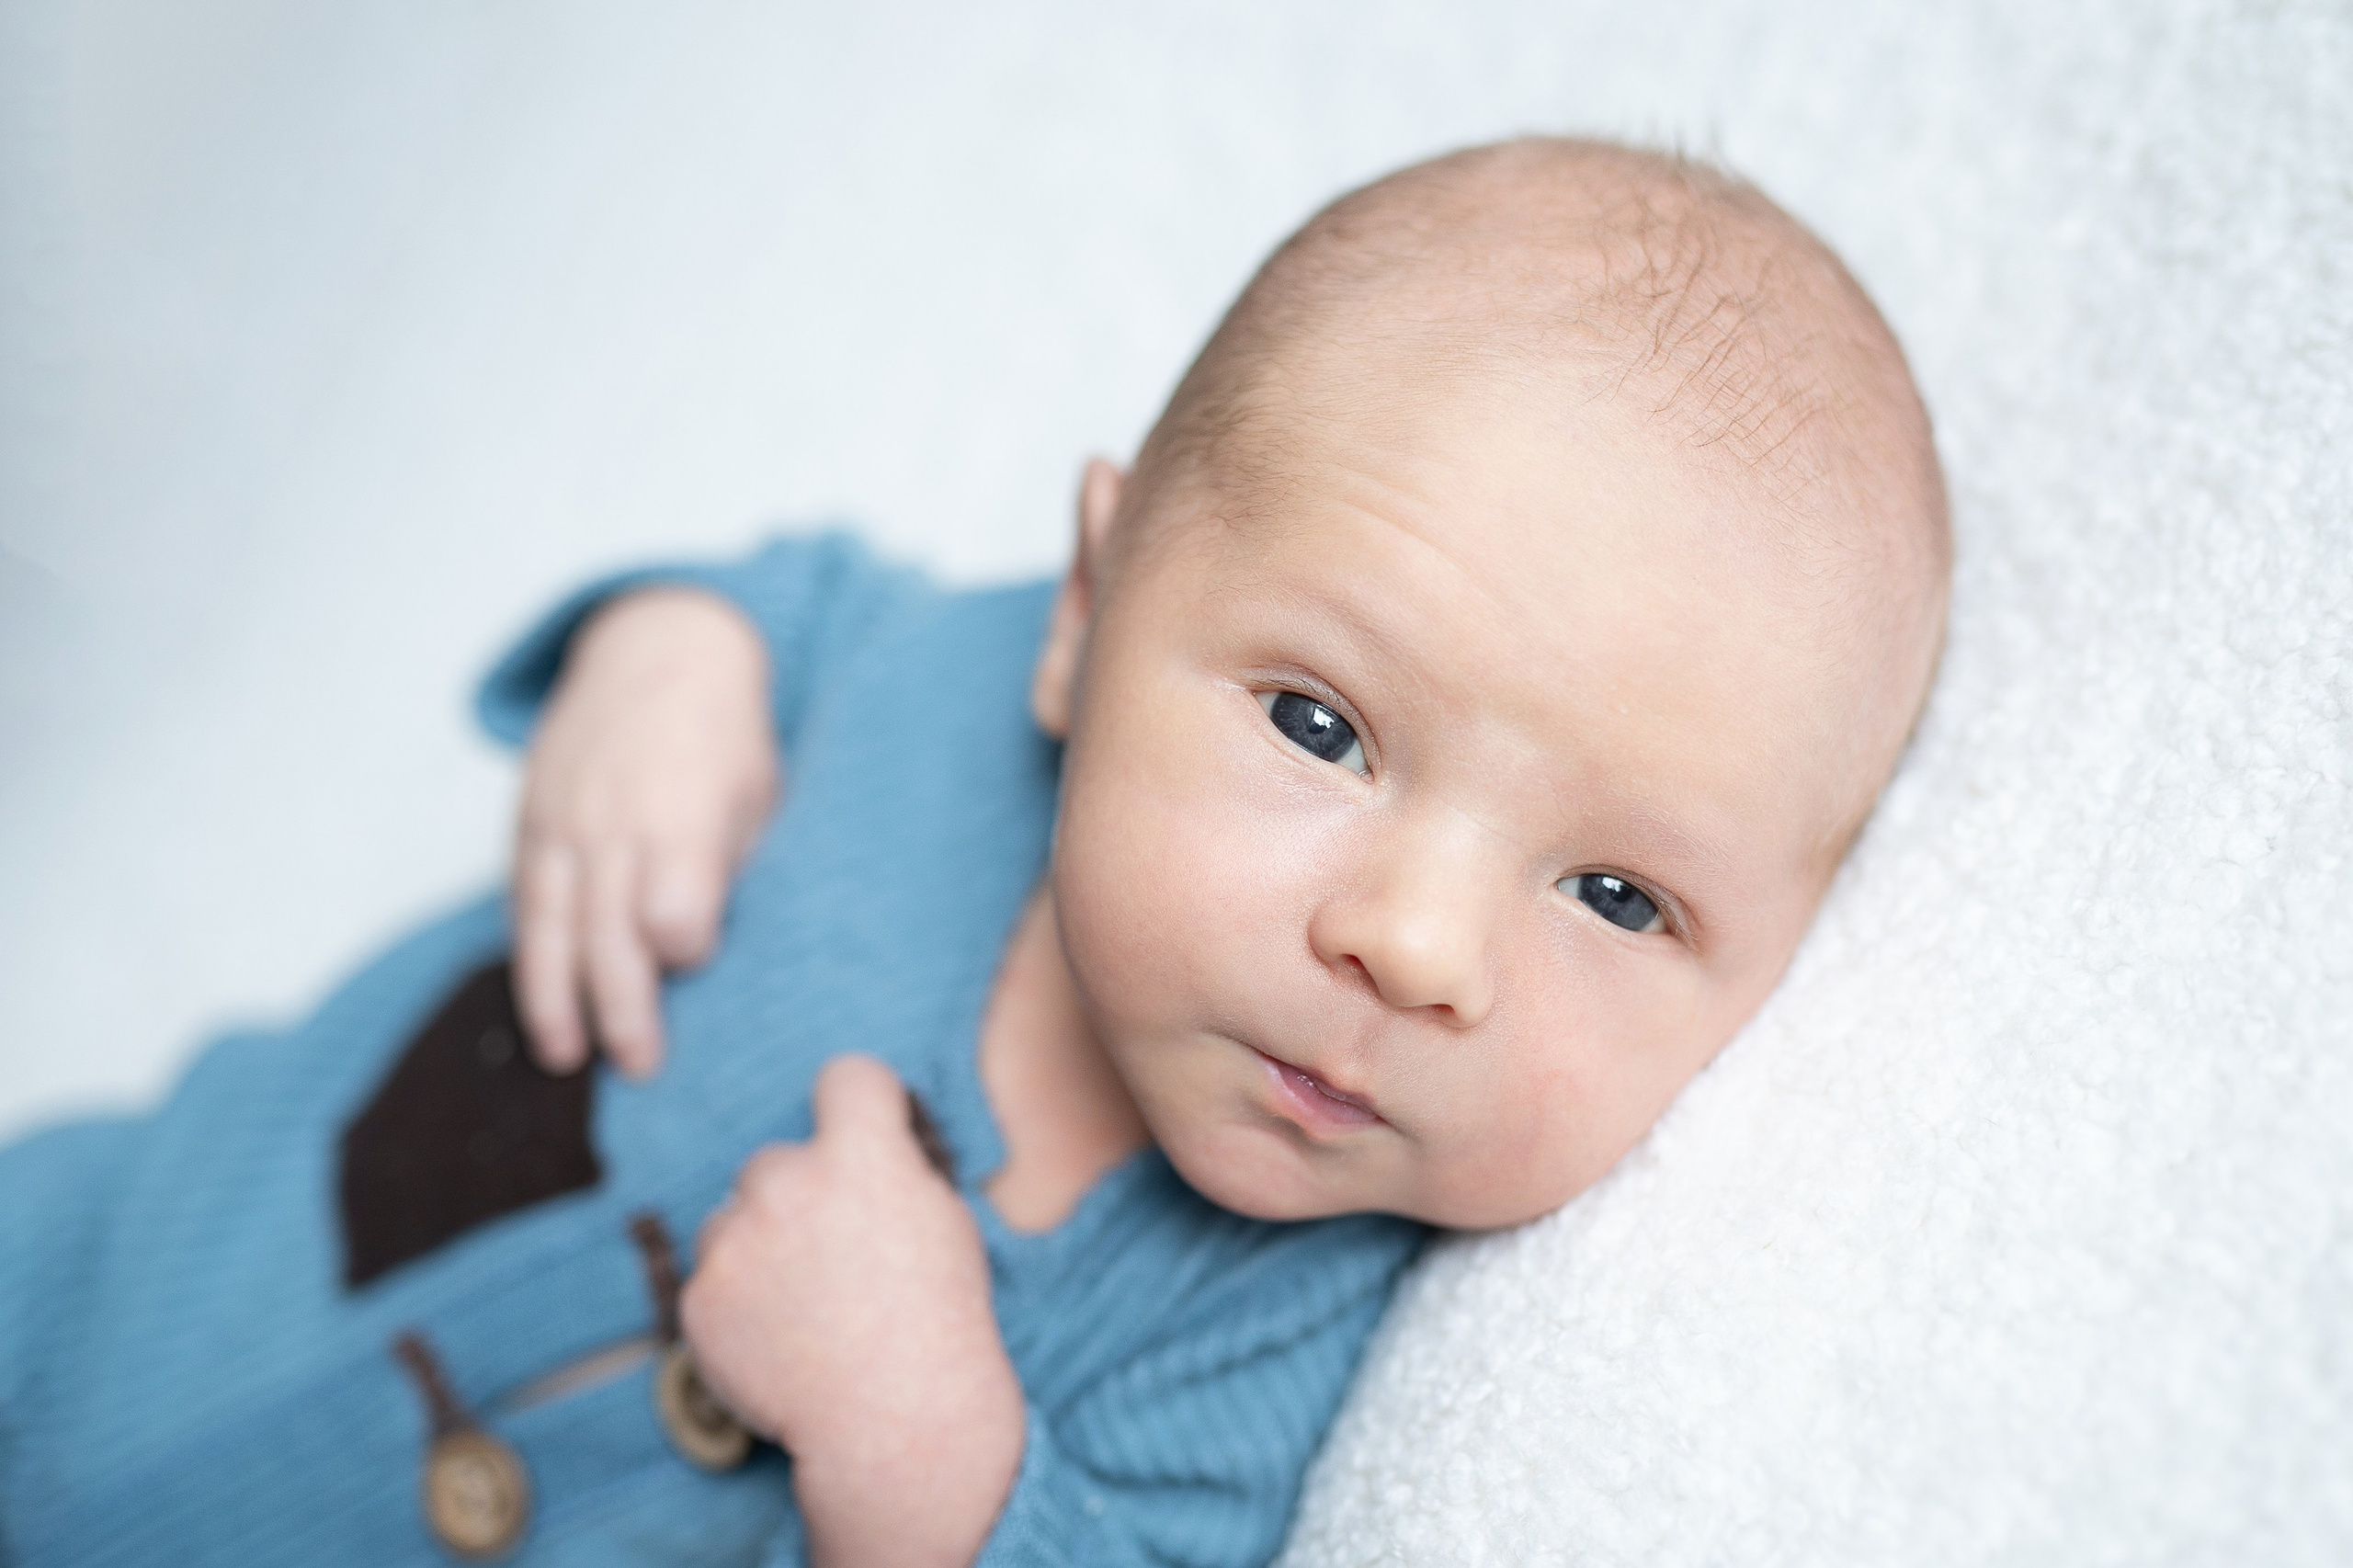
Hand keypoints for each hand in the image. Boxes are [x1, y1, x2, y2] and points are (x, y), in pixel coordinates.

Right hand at [513, 585, 777, 1075]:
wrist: (660, 648)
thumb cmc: (726, 734)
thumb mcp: (759, 792)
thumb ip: (733, 869)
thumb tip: (714, 952)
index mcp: (682, 812)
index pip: (672, 909)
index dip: (687, 948)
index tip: (698, 962)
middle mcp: (612, 820)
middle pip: (607, 934)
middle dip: (623, 1010)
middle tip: (642, 1066)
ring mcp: (563, 821)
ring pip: (550, 927)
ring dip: (556, 1000)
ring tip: (568, 1057)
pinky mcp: (531, 822)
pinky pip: (523, 902)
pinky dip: (529, 955)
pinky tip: (542, 1002)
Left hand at [683, 1057, 1025, 1567]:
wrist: (897, 1423)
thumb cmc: (937, 1322)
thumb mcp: (943, 1221)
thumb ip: (895, 1169)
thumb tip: (867, 1139)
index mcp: (861, 1156)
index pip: (847, 1075)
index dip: (859, 1100)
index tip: (862, 1127)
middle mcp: (788, 1182)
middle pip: (775, 1159)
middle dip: (799, 1196)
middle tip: (833, 1258)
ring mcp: (735, 1241)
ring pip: (733, 1219)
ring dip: (759, 1248)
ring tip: (807, 1309)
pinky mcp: (699, 1297)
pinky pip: (712, 1278)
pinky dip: (738, 1304)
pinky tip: (780, 1341)